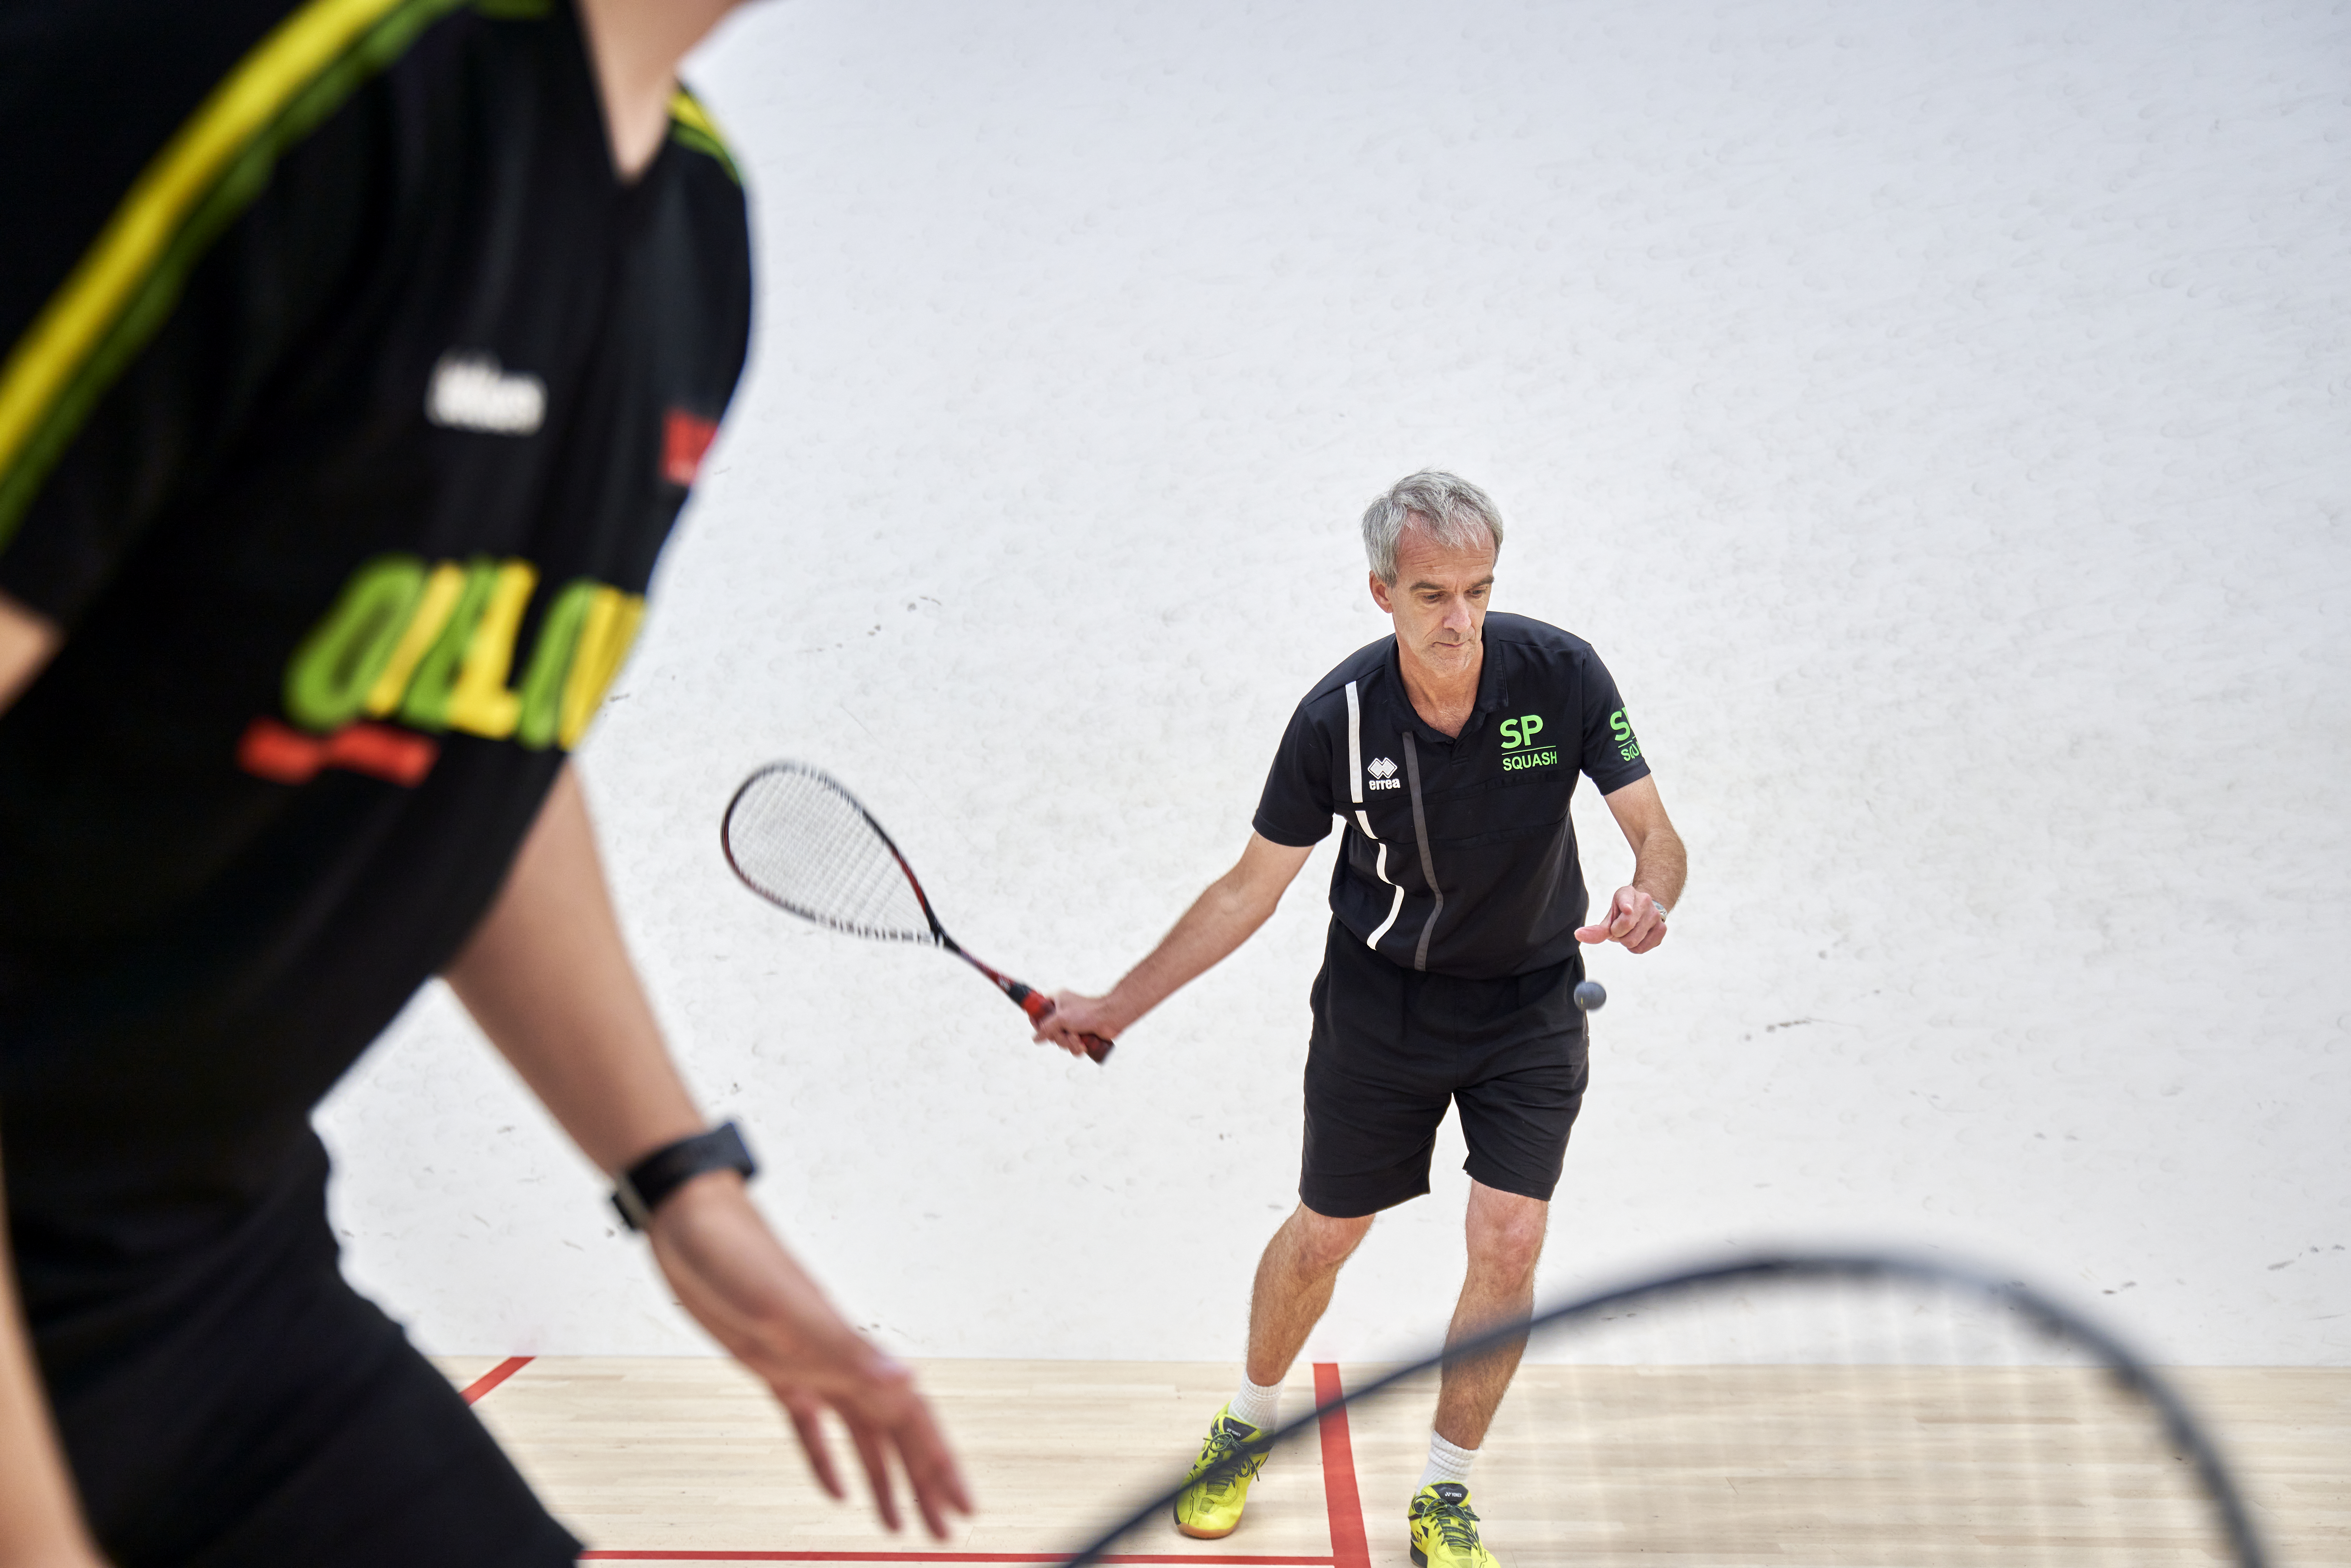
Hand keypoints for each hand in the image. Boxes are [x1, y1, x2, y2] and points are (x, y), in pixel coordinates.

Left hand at [647, 1175, 970, 1535]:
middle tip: (943, 1534)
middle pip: (895, 1432)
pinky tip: (836, 1490)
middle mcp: (839, 1360)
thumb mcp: (782, 1307)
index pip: (910, 1418)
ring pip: (860, 1434)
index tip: (964, 1506)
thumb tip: (904, 1381)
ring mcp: (809, 1363)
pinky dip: (827, 1460)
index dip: (938, 1464)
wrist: (692, 1220)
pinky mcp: (774, 1367)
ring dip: (884, 1478)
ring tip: (897, 1525)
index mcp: (848, 1351)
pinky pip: (812, 1425)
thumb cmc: (735, 1255)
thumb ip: (844, 1346)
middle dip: (923, 1482)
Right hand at [1032, 990, 1119, 1057]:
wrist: (1111, 1019)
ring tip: (1078, 1038)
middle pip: (1049, 1031)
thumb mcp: (1061, 1018)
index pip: (1039, 1010)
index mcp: (1057, 1001)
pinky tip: (1083, 1045)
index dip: (1037, 1021)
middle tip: (1068, 1033)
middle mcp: (1063, 1012)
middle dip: (1059, 1037)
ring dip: (1069, 1043)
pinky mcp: (1080, 1035)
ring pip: (1060, 1041)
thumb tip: (1035, 1038)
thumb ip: (1045, 1028)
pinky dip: (1076, 1048)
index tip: (1041, 1029)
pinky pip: (1071, 1047)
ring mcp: (1071, 1024)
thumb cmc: (1087, 1012)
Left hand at [1574, 886, 1666, 954]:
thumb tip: (1578, 935)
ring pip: (1633, 941)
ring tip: (1628, 932)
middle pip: (1625, 927)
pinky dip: (1635, 948)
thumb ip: (1596, 929)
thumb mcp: (1610, 916)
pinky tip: (1637, 937)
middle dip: (1617, 934)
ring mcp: (1655, 915)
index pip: (1626, 899)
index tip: (1627, 909)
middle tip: (1619, 929)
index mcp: (1628, 893)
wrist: (1647, 909)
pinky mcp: (1662, 930)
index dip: (1626, 905)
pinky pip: (1641, 948)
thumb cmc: (1623, 913)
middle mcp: (1644, 901)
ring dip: (1625, 942)